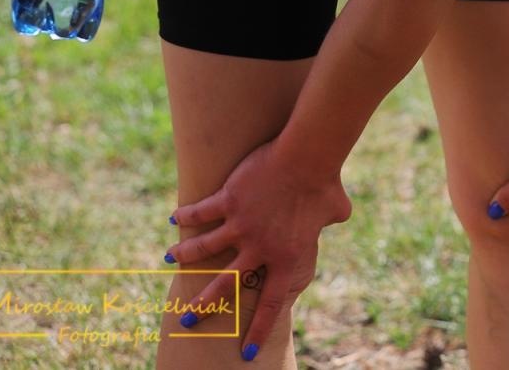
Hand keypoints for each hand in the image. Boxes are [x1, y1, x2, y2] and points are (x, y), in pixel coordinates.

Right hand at [165, 139, 352, 358]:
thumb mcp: (336, 209)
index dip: (258, 329)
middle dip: (203, 306)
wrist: (308, 158)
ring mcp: (241, 226)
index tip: (248, 353)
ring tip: (170, 259)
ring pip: (204, 249)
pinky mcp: (229, 201)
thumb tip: (339, 215)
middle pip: (225, 285)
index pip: (270, 302)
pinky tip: (174, 217)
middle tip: (185, 321)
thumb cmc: (326, 183)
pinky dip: (186, 215)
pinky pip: (201, 212)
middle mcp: (260, 247)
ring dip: (185, 254)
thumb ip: (332, 219)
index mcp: (287, 256)